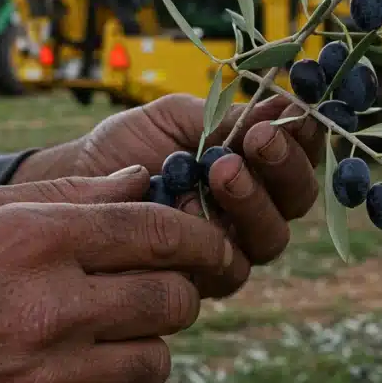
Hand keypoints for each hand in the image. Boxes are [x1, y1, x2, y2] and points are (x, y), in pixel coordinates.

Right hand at [0, 167, 234, 382]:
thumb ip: (67, 194)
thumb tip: (142, 179)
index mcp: (35, 243)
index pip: (158, 234)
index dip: (200, 237)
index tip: (212, 244)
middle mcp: (50, 312)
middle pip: (172, 301)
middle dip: (177, 289)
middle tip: (155, 287)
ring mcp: (46, 382)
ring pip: (153, 362)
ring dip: (142, 343)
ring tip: (102, 331)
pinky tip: (56, 370)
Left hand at [12, 94, 325, 296]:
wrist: (76, 184)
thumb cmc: (129, 145)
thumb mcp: (177, 118)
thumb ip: (227, 116)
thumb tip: (286, 100)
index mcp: (258, 166)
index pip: (302, 154)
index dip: (305, 136)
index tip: (290, 112)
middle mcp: (255, 211)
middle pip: (297, 199)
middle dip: (283, 166)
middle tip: (258, 139)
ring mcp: (233, 249)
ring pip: (270, 237)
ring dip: (253, 200)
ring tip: (222, 169)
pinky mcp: (204, 282)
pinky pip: (228, 268)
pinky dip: (214, 238)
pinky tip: (191, 211)